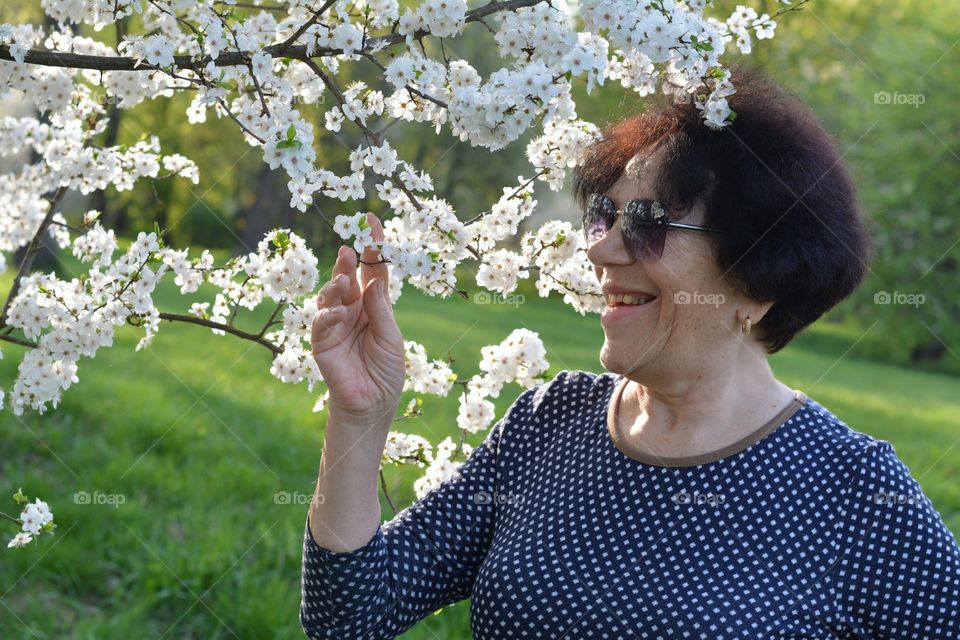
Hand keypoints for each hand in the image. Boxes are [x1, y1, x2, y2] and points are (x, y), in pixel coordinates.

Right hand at [311, 213, 404, 422]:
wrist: (373, 404)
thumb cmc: (386, 372)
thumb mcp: (390, 337)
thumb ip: (380, 309)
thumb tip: (375, 279)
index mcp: (374, 305)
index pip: (373, 270)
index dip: (372, 245)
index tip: (370, 219)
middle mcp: (353, 309)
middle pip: (349, 277)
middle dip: (348, 262)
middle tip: (350, 249)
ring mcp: (335, 323)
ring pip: (331, 294)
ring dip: (337, 285)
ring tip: (344, 281)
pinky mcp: (321, 341)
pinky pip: (321, 321)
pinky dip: (329, 314)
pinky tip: (339, 314)